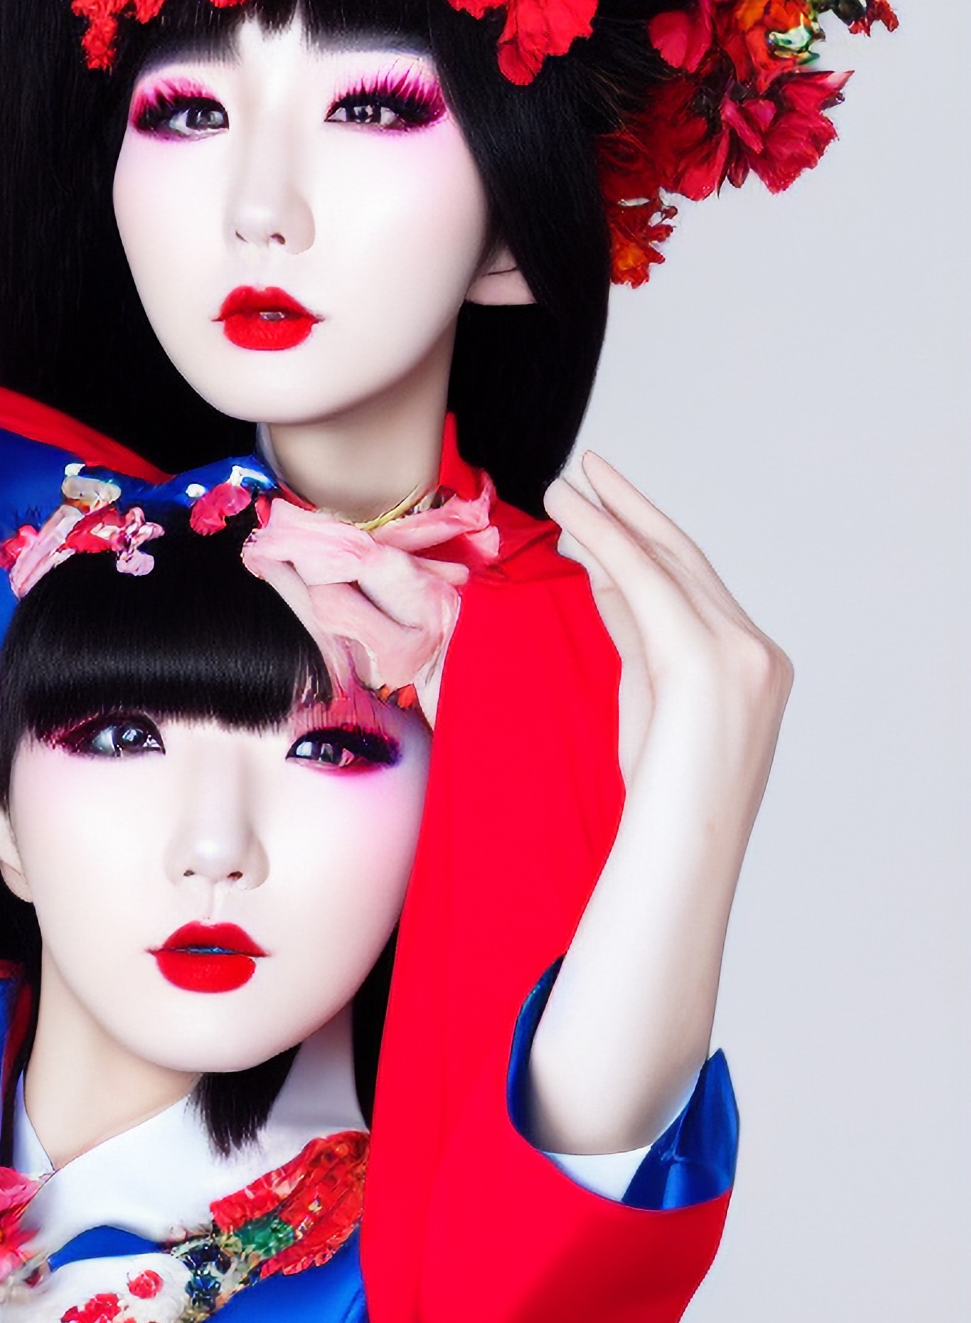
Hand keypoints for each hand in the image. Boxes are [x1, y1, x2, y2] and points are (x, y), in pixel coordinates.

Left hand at [545, 453, 790, 800]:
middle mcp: (756, 651)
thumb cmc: (663, 800)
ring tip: (565, 482)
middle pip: (684, 562)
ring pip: (663, 562)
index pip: (690, 588)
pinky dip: (606, 539)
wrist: (685, 851)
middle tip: (586, 470)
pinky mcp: (708, 658)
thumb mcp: (649, 703)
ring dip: (609, 516)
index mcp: (752, 666)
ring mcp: (742, 653)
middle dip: (631, 512)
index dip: (642, 542)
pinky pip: (646, 579)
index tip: (603, 509)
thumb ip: (638, 640)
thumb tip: (607, 579)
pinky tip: (574, 514)